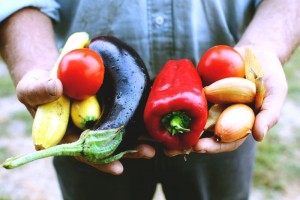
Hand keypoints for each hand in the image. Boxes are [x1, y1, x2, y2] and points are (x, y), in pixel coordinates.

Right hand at [16, 69, 155, 173]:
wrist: (52, 75)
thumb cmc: (38, 85)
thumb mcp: (31, 87)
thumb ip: (38, 90)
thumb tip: (55, 88)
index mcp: (63, 137)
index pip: (83, 153)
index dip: (99, 161)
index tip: (117, 168)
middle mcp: (82, 133)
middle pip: (106, 146)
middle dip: (127, 150)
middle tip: (148, 152)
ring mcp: (95, 122)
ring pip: (117, 132)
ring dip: (136, 137)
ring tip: (156, 141)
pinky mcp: (105, 108)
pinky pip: (121, 115)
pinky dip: (135, 119)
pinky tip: (149, 120)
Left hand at [165, 47, 286, 155]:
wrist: (254, 53)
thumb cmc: (268, 76)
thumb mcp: (275, 94)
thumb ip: (269, 114)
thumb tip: (259, 137)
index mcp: (238, 124)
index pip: (225, 141)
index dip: (213, 146)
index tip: (199, 147)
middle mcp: (221, 117)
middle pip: (203, 135)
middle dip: (186, 144)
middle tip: (170, 150)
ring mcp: (208, 105)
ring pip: (190, 121)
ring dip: (176, 129)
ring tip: (160, 136)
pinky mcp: (198, 92)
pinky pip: (185, 100)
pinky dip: (173, 107)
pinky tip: (159, 111)